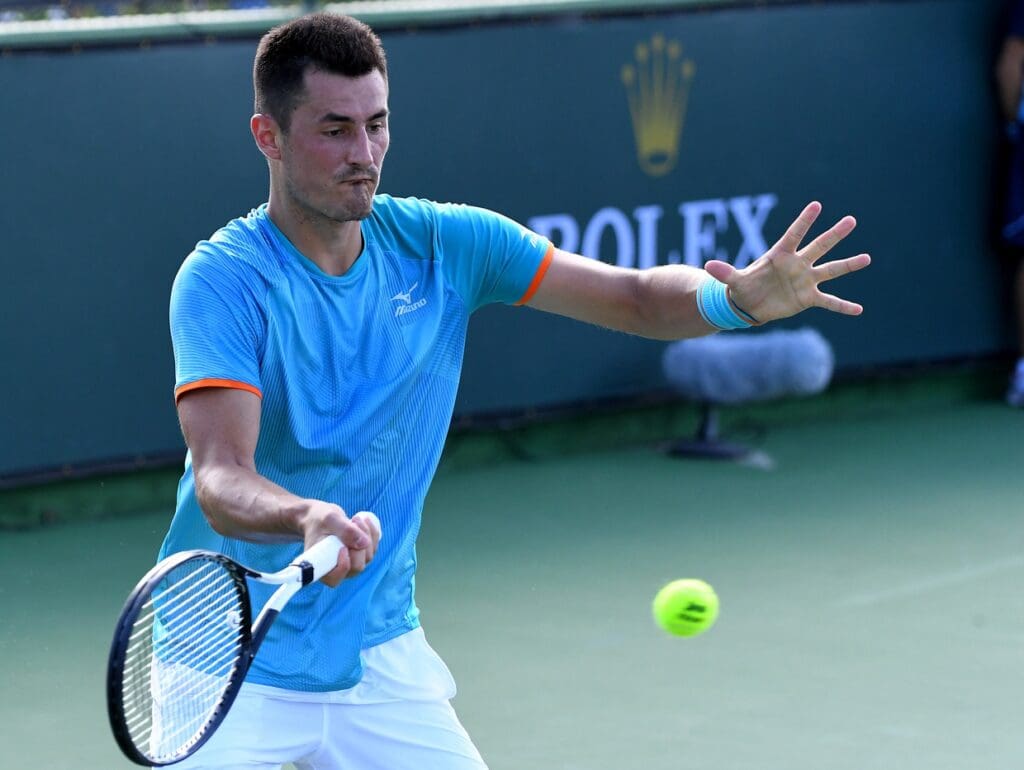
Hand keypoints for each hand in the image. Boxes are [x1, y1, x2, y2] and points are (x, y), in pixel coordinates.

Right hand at [299, 501, 379, 586]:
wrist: (322, 519)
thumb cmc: (320, 520)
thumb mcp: (330, 519)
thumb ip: (345, 530)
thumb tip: (364, 544)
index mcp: (321, 567)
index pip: (334, 579)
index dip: (343, 567)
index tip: (343, 548)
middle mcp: (337, 570)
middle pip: (356, 566)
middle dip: (359, 544)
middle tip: (353, 522)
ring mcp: (351, 565)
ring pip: (368, 557)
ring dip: (366, 535)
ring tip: (356, 518)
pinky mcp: (361, 556)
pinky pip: (373, 548)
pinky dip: (372, 533)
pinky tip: (365, 521)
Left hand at [703, 201, 870, 323]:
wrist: (750, 303)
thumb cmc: (744, 286)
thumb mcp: (733, 280)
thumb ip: (725, 272)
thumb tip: (708, 266)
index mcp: (780, 255)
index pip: (794, 234)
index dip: (804, 221)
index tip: (816, 205)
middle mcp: (798, 264)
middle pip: (819, 246)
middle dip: (834, 234)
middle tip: (851, 220)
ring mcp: (805, 280)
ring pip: (831, 270)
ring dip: (848, 265)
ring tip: (867, 258)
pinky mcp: (809, 298)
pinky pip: (829, 302)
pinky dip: (843, 306)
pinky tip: (859, 310)